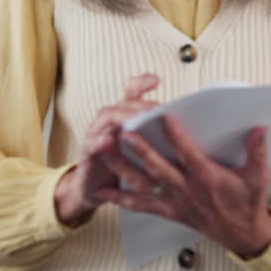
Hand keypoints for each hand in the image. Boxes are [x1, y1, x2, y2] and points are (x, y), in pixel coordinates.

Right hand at [54, 73, 160, 224]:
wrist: (94, 190)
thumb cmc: (122, 168)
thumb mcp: (140, 150)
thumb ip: (155, 136)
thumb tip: (184, 128)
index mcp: (122, 118)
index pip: (131, 93)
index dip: (142, 83)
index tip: (157, 80)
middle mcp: (107, 122)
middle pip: (122, 104)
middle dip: (139, 105)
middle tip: (156, 110)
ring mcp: (94, 135)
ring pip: (107, 118)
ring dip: (122, 118)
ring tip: (137, 119)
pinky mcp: (86, 153)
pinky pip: (91, 145)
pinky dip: (99, 142)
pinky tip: (107, 140)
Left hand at [98, 115, 270, 257]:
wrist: (242, 234)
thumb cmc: (248, 202)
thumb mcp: (259, 177)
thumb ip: (258, 152)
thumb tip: (260, 128)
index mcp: (207, 178)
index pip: (188, 153)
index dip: (176, 135)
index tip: (165, 116)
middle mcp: (187, 189)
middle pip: (159, 167)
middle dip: (140, 149)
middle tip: (123, 132)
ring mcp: (174, 201)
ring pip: (143, 183)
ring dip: (122, 167)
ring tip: (103, 151)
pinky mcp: (168, 210)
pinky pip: (141, 204)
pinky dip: (120, 198)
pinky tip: (101, 190)